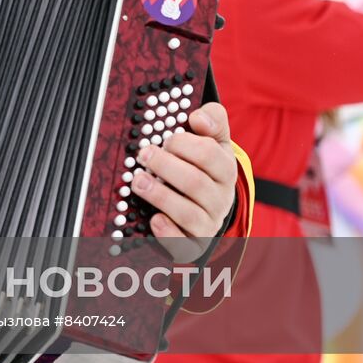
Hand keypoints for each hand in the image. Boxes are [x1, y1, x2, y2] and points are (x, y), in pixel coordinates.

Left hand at [129, 102, 237, 263]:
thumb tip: (199, 117)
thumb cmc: (205, 166)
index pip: (209, 155)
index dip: (185, 144)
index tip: (166, 138)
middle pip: (195, 183)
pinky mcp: (195, 244)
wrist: (212, 204)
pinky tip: (154, 219)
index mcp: (225, 169)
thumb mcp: (214, 140)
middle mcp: (220, 198)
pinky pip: (185, 245)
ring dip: (160, 196)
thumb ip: (213, 120)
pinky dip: (168, 233)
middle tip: (143, 155)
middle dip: (165, 167)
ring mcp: (209, 222)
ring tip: (137, 182)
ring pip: (188, 213)